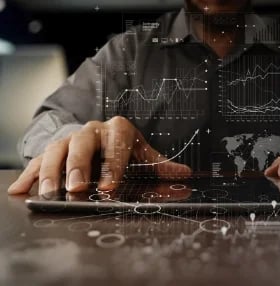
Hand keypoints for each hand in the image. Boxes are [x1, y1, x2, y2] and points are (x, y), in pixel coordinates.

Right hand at [8, 116, 191, 194]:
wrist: (100, 135)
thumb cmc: (123, 148)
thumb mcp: (142, 153)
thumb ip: (160, 164)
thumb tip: (186, 174)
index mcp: (117, 130)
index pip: (116, 144)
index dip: (113, 164)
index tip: (110, 185)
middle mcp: (91, 131)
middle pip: (82, 143)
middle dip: (78, 165)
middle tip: (77, 187)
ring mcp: (69, 139)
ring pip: (56, 150)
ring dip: (51, 172)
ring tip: (49, 193)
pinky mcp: (52, 149)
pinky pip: (37, 160)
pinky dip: (29, 175)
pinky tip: (20, 190)